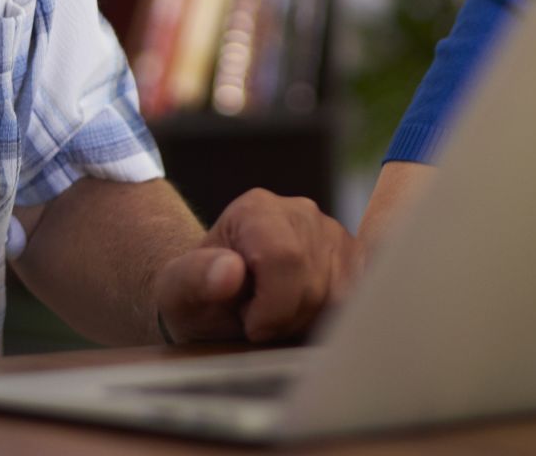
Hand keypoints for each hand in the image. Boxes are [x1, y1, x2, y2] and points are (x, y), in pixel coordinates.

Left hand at [153, 188, 358, 343]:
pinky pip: (357, 301)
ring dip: (309, 322)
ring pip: (341, 295)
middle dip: (288, 319)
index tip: (249, 325)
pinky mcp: (356, 259)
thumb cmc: (197, 295)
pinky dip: (330, 320)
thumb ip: (194, 278)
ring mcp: (334, 234)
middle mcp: (301, 212)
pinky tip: (301, 316)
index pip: (284, 258)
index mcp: (257, 210)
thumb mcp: (177, 291)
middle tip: (259, 322)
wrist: (220, 301)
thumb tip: (230, 270)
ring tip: (277, 315)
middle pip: (315, 282)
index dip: (272, 307)